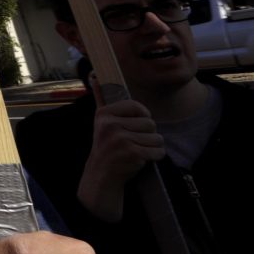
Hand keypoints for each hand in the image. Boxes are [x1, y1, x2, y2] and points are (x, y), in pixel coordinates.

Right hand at [75, 99, 163, 221]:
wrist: (101, 175)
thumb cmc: (106, 148)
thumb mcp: (100, 123)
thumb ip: (100, 99)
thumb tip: (95, 78)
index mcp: (104, 114)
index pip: (136, 106)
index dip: (142, 116)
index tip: (136, 125)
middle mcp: (111, 125)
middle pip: (150, 123)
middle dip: (148, 134)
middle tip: (136, 142)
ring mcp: (121, 140)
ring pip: (157, 138)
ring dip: (153, 146)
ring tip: (140, 150)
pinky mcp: (133, 154)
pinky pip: (158, 151)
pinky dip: (155, 156)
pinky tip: (143, 159)